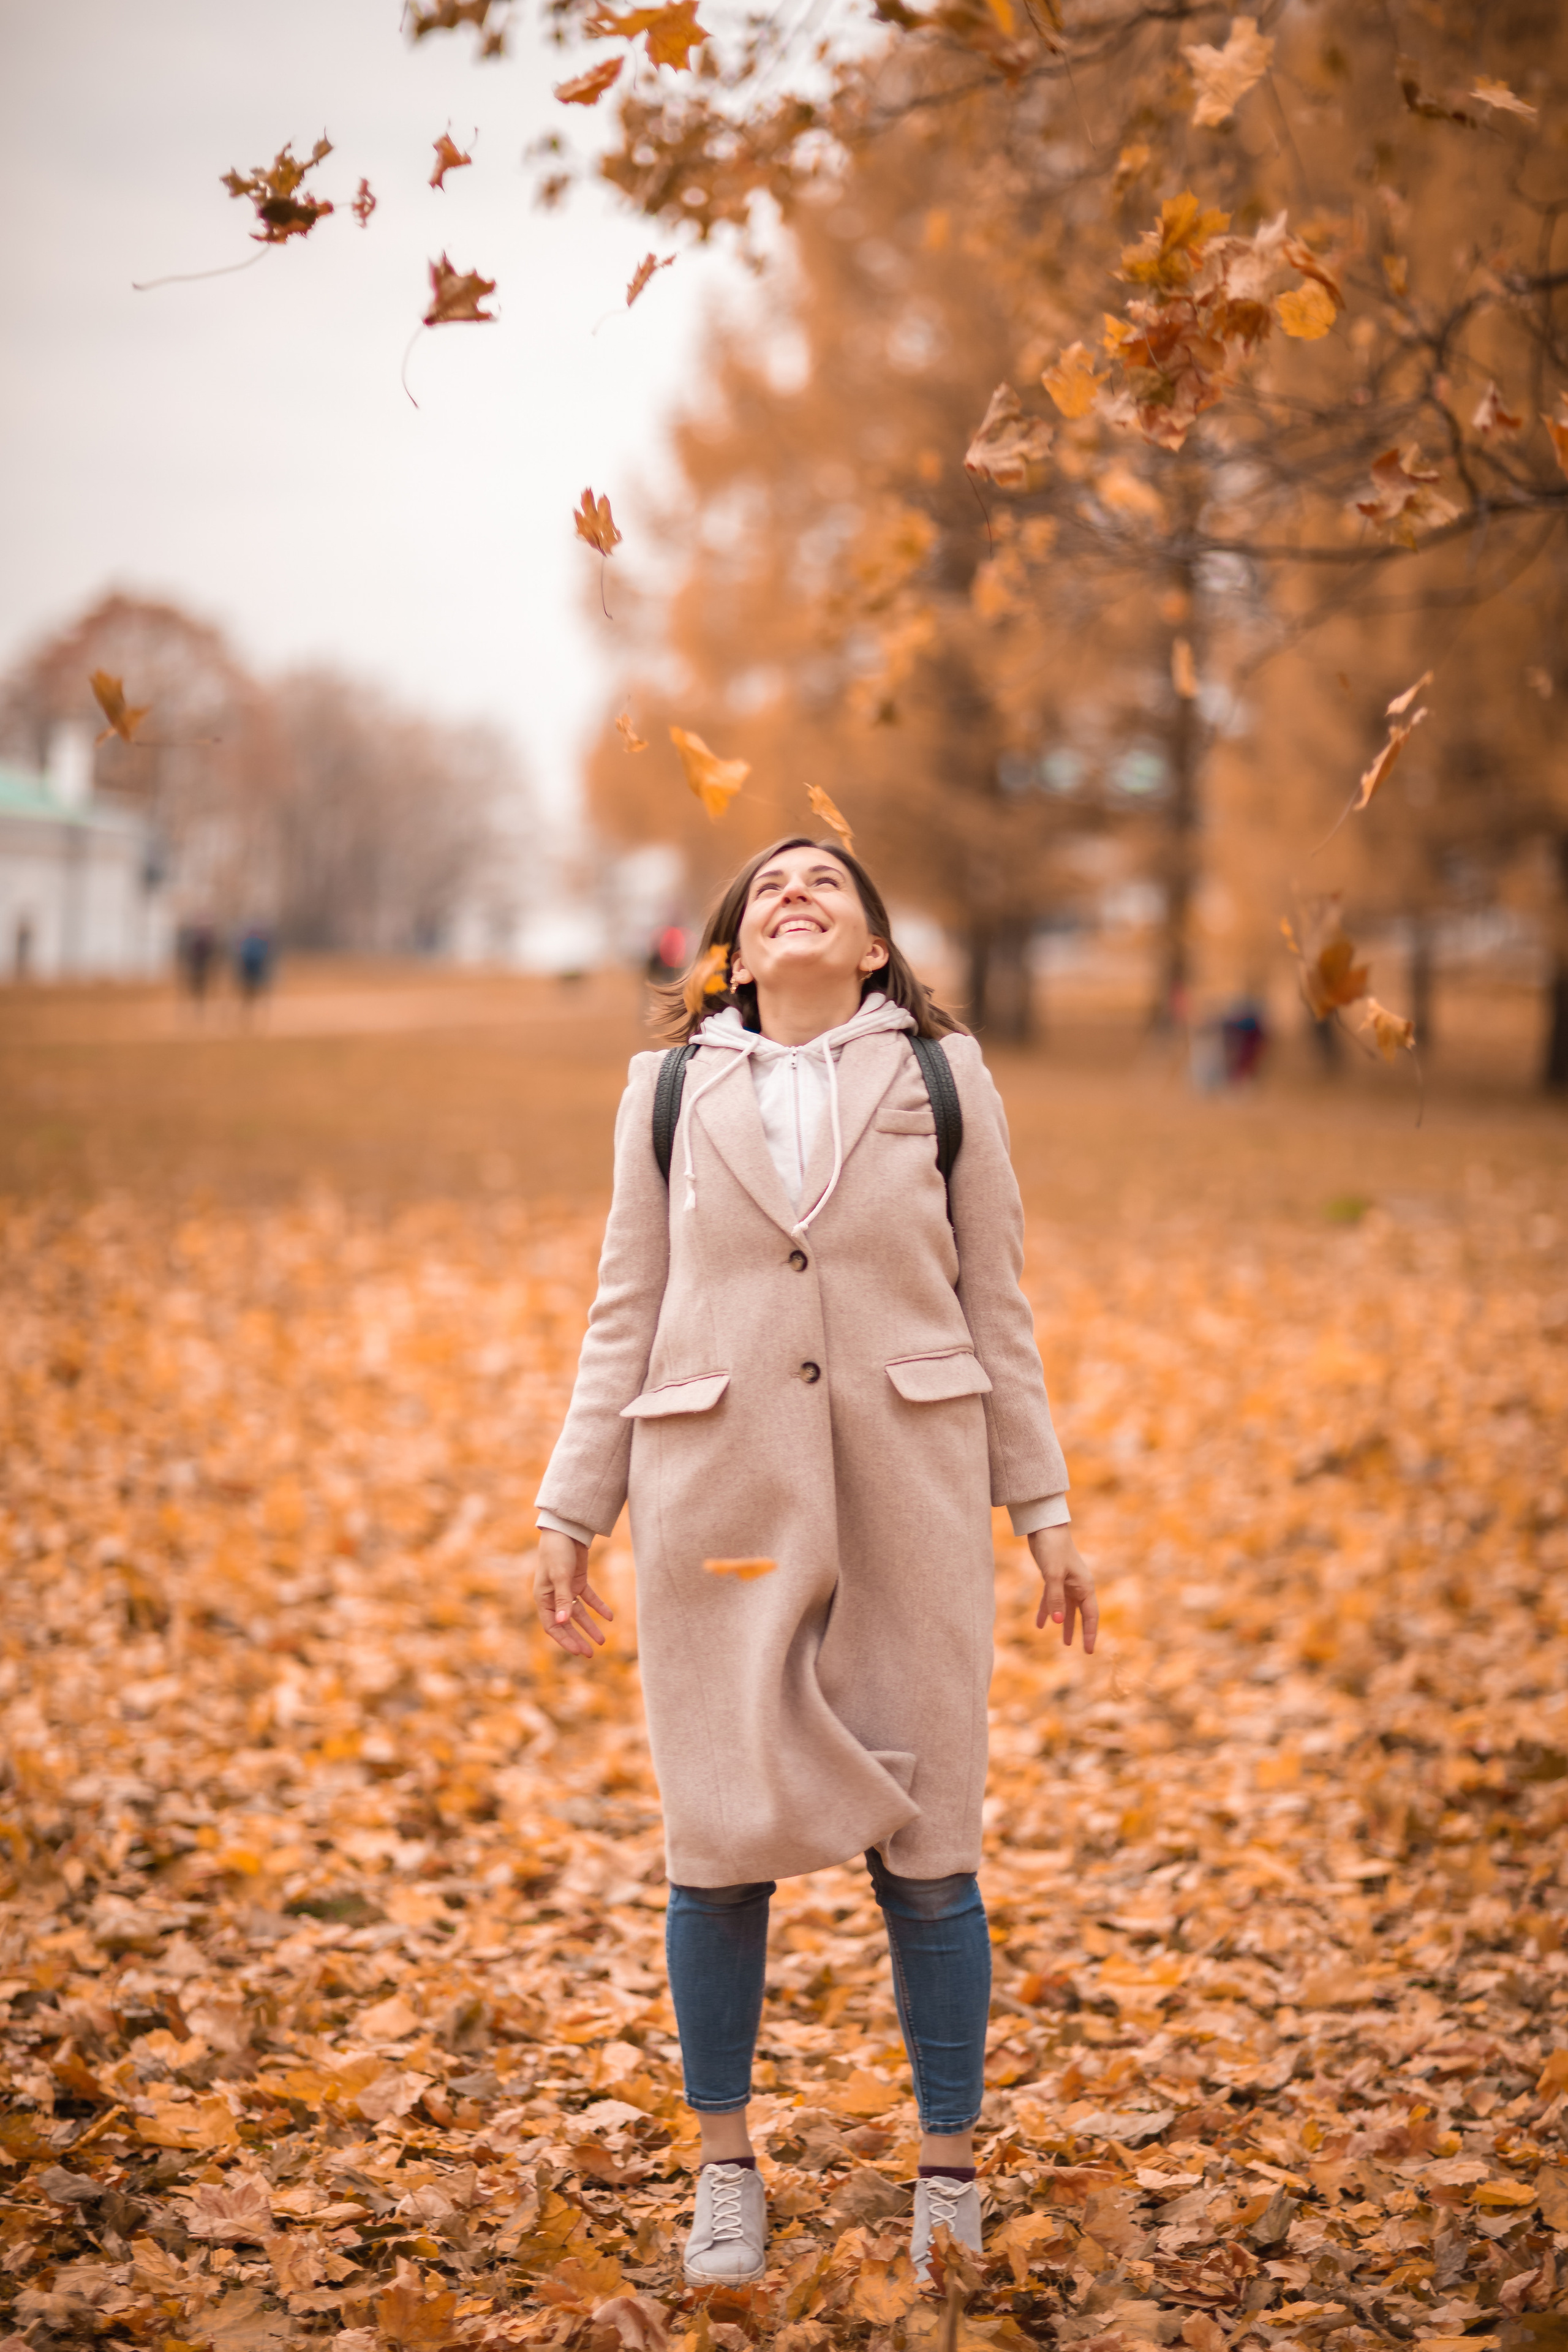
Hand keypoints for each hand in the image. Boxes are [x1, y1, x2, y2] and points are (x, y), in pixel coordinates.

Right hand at [534, 1530, 613, 1658]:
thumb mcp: (561, 1576)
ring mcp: (566, 1589)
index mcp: (543, 1598)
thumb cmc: (557, 1551)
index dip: (565, 1640)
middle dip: (577, 1638)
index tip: (578, 1652)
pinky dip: (598, 1607)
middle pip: (566, 1623)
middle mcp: (553, 1596)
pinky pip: (589, 1599)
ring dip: (589, 1627)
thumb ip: (562, 1600)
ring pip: (578, 1614)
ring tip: (602, 1641)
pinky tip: (610, 1617)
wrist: (566, 1529)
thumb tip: (562, 1622)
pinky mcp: (578, 1581)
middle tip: (590, 1653)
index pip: (552, 1626)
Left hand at [1028, 1524, 1096, 1651]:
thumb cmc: (1053, 1548)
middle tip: (1082, 1650)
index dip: (1090, 1633)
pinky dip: (1046, 1611)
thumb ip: (1055, 1599)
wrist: (1044, 1527)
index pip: (1091, 1615)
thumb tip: (1059, 1623)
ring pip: (1066, 1609)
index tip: (1089, 1650)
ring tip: (1065, 1643)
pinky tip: (1039, 1624)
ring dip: (1065, 1624)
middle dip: (1080, 1631)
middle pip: (1081, 1614)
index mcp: (1084, 1586)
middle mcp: (1078, 1586)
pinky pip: (1052, 1600)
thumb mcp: (1053, 1575)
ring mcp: (1066, 1582)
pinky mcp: (1053, 1578)